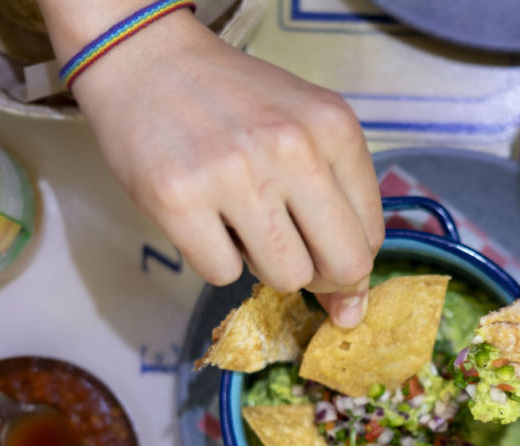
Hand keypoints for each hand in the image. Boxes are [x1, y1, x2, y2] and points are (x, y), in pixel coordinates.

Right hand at [49, 9, 383, 325]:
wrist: (148, 60)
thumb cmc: (236, 103)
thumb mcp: (306, 132)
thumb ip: (340, 210)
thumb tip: (351, 311)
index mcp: (334, 128)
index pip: (371, 236)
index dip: (348, 257)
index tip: (321, 248)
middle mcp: (292, 148)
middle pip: (343, 267)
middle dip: (319, 275)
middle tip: (287, 246)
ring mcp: (234, 175)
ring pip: (286, 278)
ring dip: (264, 264)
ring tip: (241, 219)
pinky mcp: (178, 199)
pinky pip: (222, 275)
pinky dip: (214, 257)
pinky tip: (204, 216)